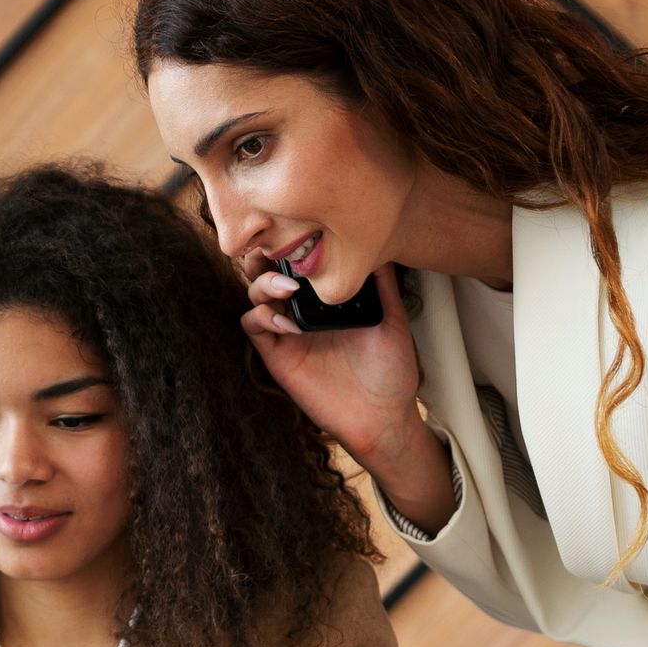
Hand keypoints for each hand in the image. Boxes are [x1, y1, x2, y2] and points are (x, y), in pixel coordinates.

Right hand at [236, 254, 422, 465]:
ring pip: (254, 295)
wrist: (383, 416)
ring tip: (289, 288)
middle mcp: (302, 310)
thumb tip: (380, 246)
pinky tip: (288, 322)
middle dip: (264, 256)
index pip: (296, 261)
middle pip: (265, 271)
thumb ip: (383, 285)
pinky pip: (254, 328)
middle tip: (276, 250)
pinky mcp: (278, 356)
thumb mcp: (393, 319)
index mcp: (325, 298)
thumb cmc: (391, 371)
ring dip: (263, 284)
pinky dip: (262, 318)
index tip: (301, 230)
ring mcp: (287, 332)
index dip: (290, 243)